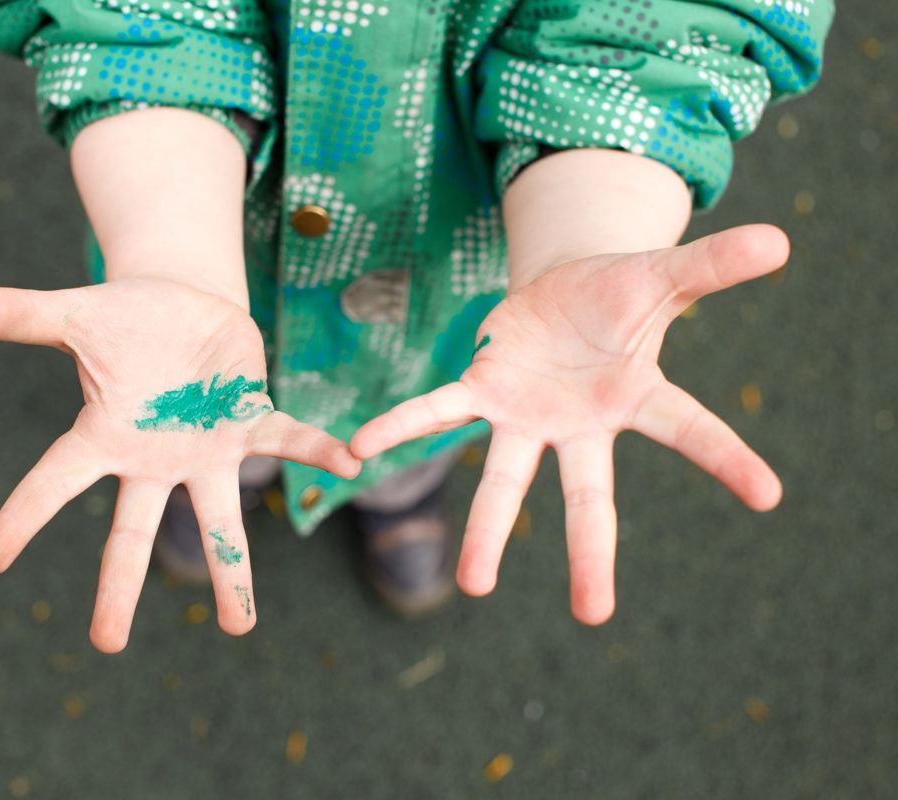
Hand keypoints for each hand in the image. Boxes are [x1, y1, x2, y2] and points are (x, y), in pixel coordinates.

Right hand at [0, 279, 360, 651]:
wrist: (179, 306)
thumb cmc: (123, 320)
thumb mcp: (77, 315)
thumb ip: (29, 316)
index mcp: (104, 435)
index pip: (54, 481)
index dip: (22, 516)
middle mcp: (153, 458)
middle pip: (132, 531)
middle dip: (120, 586)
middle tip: (107, 644)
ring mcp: (204, 448)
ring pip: (217, 517)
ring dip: (231, 570)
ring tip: (238, 628)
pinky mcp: (249, 420)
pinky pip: (285, 439)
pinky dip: (316, 451)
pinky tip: (350, 463)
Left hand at [351, 225, 787, 623]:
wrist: (565, 288)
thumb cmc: (619, 294)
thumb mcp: (663, 275)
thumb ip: (712, 267)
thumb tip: (783, 240)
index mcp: (636, 397)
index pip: (690, 428)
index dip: (727, 458)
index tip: (769, 493)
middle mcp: (580, 425)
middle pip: (590, 495)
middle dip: (591, 553)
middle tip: (594, 614)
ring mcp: (528, 416)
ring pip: (508, 480)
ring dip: (489, 531)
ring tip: (475, 585)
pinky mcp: (483, 391)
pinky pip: (438, 410)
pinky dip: (402, 427)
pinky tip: (360, 448)